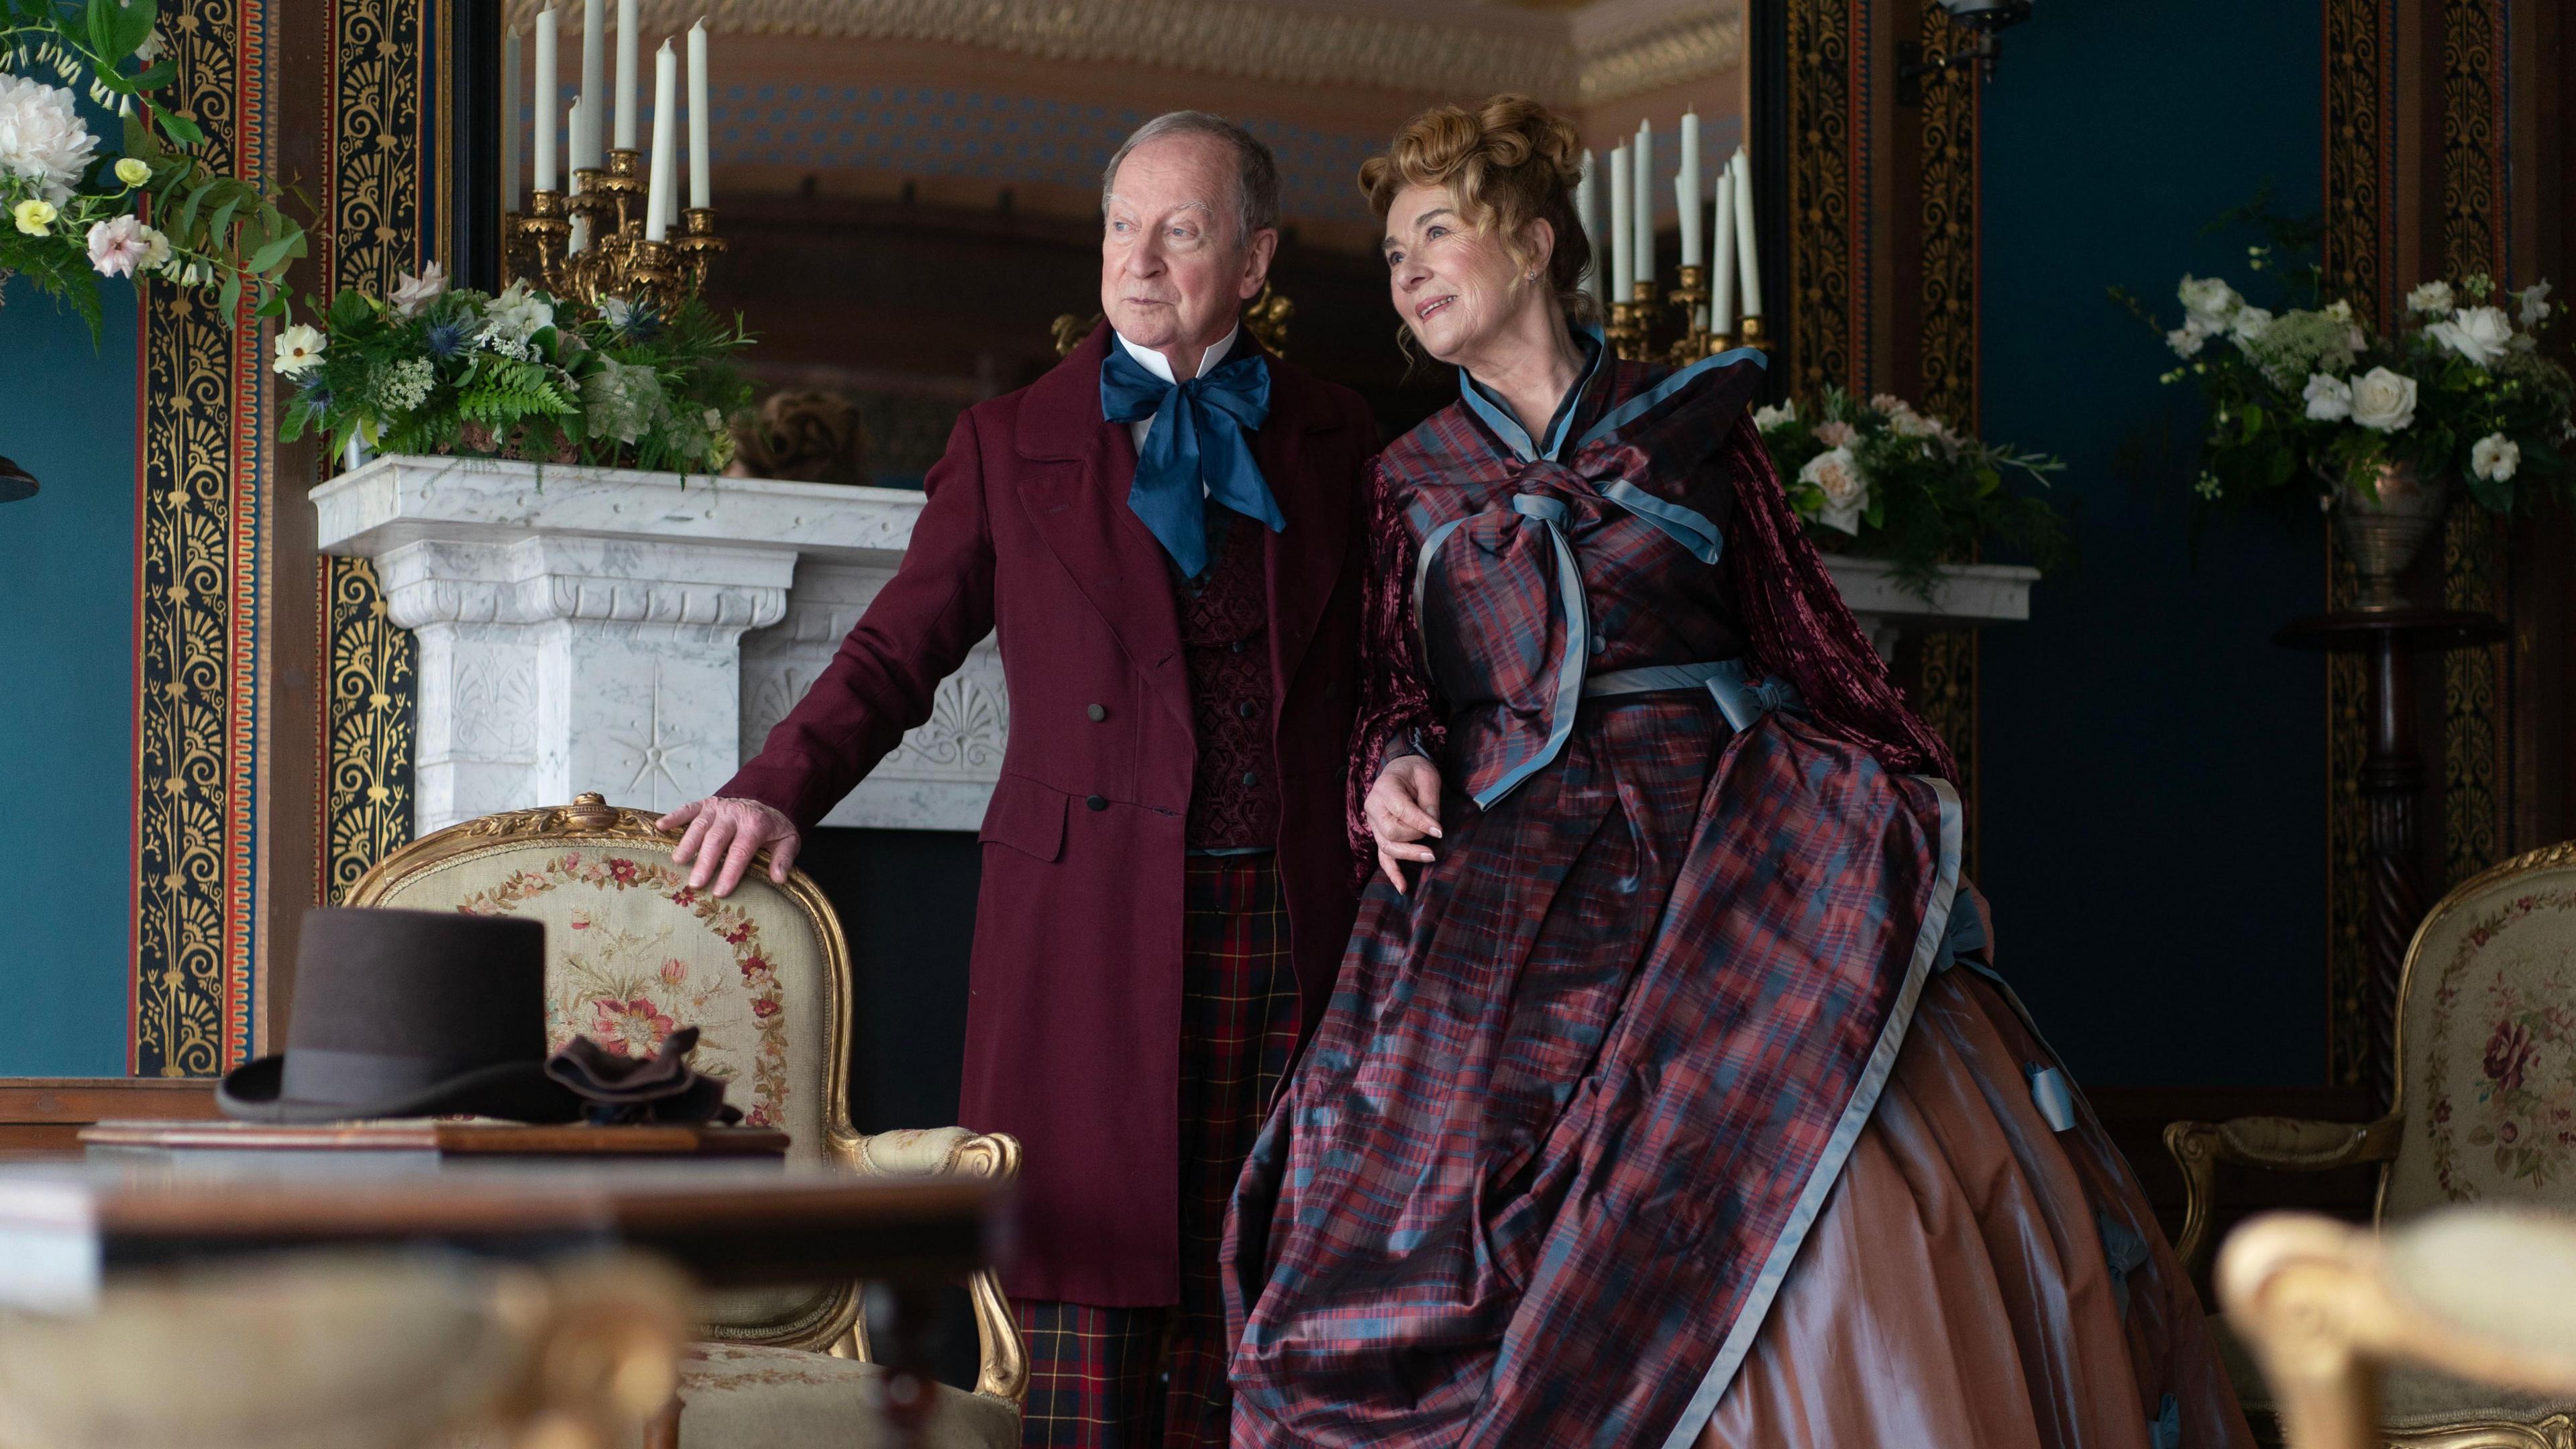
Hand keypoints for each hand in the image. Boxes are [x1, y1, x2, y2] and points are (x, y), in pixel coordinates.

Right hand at [659, 796, 801, 897]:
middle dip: (705, 862)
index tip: (720, 892)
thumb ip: (784, 859)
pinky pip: (688, 808)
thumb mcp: (788, 841)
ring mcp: (719, 807)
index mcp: (756, 824)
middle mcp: (735, 814)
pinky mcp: (706, 804)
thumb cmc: (773, 828)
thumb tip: (779, 878)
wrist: (768, 801)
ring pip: (700, 825)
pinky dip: (674, 816)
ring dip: (687, 843)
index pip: (740, 851)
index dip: (729, 872)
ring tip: (677, 862)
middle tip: (695, 883)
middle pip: (717, 839)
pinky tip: (660, 826)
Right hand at [1365, 755, 1443, 893]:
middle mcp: (1374, 808)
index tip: (1440, 831)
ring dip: (1409, 855)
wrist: (1400, 770)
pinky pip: (1383, 857)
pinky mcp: (1379, 836)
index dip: (1421, 822)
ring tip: (1431, 857)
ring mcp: (1374, 824)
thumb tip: (1434, 826)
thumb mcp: (1427, 776)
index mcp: (1384, 788)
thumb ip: (1429, 800)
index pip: (1401, 810)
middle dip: (1415, 837)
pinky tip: (1403, 887)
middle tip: (1436, 836)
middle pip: (1392, 831)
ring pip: (1387, 847)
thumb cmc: (1415, 771)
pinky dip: (1392, 873)